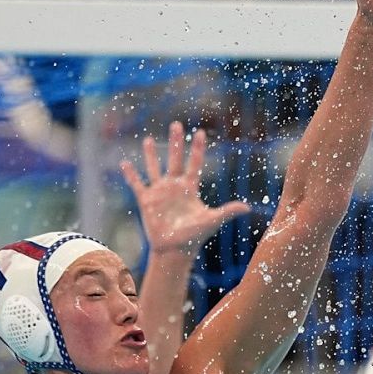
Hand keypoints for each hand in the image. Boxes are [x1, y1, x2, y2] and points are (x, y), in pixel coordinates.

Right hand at [120, 122, 250, 255]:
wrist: (174, 250)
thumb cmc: (194, 236)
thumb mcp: (212, 221)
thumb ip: (228, 211)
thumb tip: (248, 208)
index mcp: (190, 188)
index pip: (195, 163)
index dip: (197, 148)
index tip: (201, 132)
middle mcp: (175, 186)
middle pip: (175, 159)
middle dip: (176, 142)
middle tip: (176, 124)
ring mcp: (160, 192)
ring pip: (154, 168)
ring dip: (151, 154)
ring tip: (147, 139)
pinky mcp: (147, 200)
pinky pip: (137, 183)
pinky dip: (130, 174)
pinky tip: (124, 163)